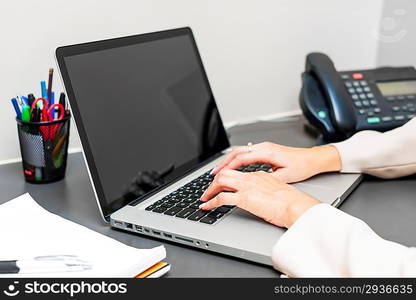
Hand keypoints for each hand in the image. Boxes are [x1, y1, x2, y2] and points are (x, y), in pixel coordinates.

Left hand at [200, 170, 319, 227]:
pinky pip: (221, 198)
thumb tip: (262, 196)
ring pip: (221, 181)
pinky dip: (211, 202)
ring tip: (204, 198)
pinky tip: (207, 207)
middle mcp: (251, 177)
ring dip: (210, 189)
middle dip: (214, 181)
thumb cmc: (293, 201)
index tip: (222, 183)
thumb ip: (267, 189)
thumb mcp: (278, 190)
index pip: (238, 172)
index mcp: (259, 175)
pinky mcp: (245, 198)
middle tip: (207, 190)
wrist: (297, 205)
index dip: (227, 177)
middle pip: (226, 172)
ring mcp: (247, 186)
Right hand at [212, 142, 340, 182]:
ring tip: (218, 171)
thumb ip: (268, 179)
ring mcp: (263, 147)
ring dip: (228, 161)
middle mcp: (263, 147)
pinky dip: (236, 159)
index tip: (217, 175)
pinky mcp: (265, 150)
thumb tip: (254, 185)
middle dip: (222, 163)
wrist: (313, 159)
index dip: (227, 167)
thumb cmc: (302, 166)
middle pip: (236, 152)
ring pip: (239, 151)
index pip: (241, 158)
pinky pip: (245, 153)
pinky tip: (232, 167)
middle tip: (213, 174)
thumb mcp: (285, 176)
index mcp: (266, 152)